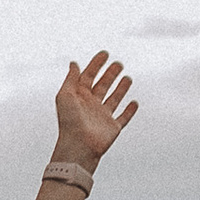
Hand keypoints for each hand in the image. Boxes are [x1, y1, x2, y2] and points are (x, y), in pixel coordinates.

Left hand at [54, 53, 137, 167]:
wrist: (79, 146)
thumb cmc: (69, 122)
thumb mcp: (66, 95)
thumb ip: (71, 79)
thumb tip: (74, 63)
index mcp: (79, 96)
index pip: (88, 76)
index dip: (96, 64)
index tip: (105, 54)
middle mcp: (91, 105)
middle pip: (103, 85)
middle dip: (110, 74)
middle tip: (118, 63)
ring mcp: (103, 116)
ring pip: (114, 98)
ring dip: (121, 88)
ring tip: (127, 77)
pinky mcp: (113, 127)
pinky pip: (123, 117)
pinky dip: (129, 111)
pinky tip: (134, 102)